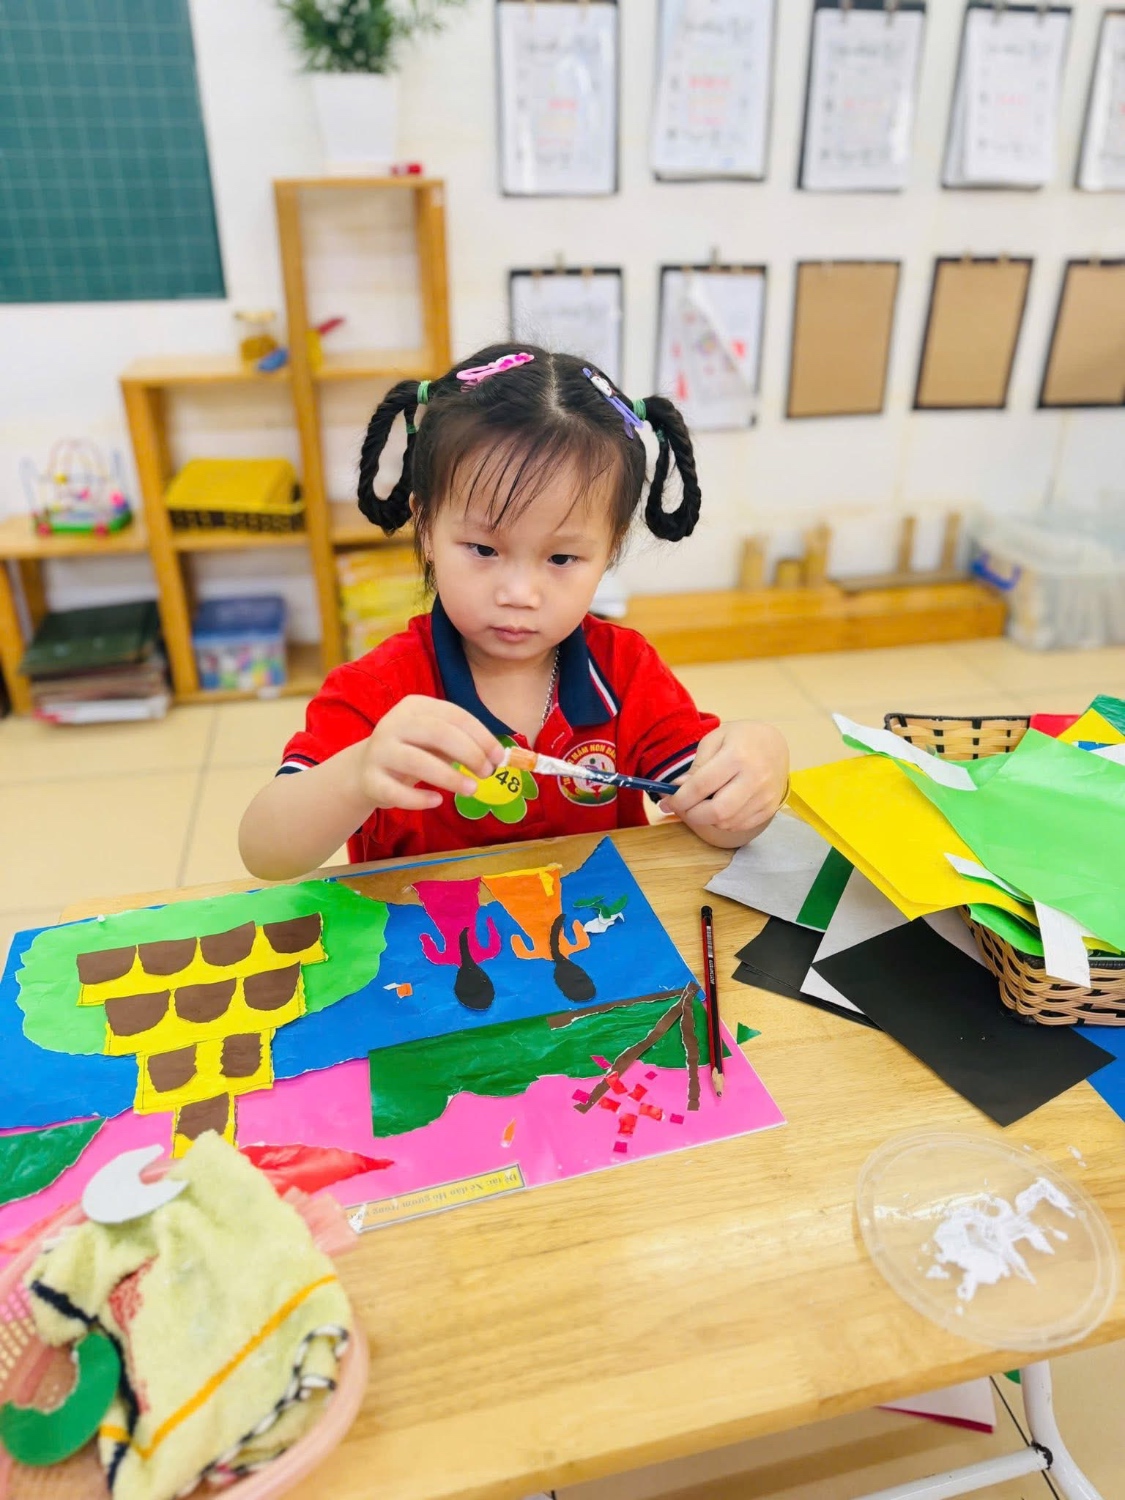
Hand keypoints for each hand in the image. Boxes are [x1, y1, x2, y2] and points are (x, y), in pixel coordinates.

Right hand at [357, 696, 503, 812]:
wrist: (365, 769)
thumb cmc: (412, 750)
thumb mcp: (434, 740)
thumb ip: (461, 743)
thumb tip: (495, 758)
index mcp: (414, 707)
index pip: (454, 715)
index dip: (481, 736)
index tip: (499, 757)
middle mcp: (394, 724)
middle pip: (437, 733)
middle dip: (469, 753)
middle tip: (487, 773)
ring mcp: (379, 752)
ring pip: (416, 761)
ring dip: (449, 777)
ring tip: (471, 789)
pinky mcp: (370, 780)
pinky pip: (396, 792)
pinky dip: (419, 799)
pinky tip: (437, 801)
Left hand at [660, 721, 788, 845]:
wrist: (775, 744)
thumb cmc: (740, 738)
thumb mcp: (714, 740)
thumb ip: (696, 766)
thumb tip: (678, 791)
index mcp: (737, 756)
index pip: (701, 787)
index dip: (679, 799)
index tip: (667, 802)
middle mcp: (754, 779)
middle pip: (716, 812)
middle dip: (692, 814)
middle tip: (682, 807)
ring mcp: (764, 796)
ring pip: (726, 823)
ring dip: (707, 818)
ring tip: (702, 803)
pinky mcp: (769, 808)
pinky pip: (738, 826)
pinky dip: (723, 821)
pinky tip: (720, 806)